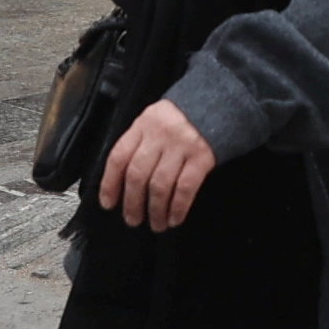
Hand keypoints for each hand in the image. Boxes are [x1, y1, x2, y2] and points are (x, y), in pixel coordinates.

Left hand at [97, 101, 216, 230]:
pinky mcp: (202, 156)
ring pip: (160, 185)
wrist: (220, 103)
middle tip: (132, 220)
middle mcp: (160, 135)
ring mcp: (182, 145)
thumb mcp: (155, 121)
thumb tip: (122, 183)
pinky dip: (178, 207)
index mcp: (143, 125)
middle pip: (138, 174)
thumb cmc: (183, 118)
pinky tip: (175, 219)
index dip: (110, 183)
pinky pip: (185, 188)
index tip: (108, 203)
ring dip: (156, 210)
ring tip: (156, 224)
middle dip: (132, 203)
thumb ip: (140, 143)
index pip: (119, 157)